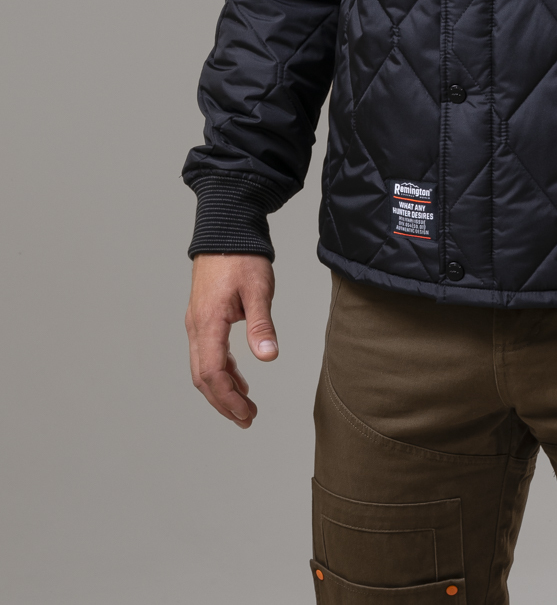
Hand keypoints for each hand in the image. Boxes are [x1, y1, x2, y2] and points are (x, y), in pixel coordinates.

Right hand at [185, 254, 277, 427]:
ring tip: (245, 407)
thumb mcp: (258, 289)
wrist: (225, 230)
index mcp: (208, 322)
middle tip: (247, 419)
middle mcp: (196, 326)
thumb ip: (261, 325)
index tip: (246, 414)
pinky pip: (207, 353)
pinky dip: (222, 371)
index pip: (211, 372)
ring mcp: (197, 322)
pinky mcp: (203, 317)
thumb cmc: (242, 256)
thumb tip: (268, 358)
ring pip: (203, 367)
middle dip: (223, 402)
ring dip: (222, 389)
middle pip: (202, 376)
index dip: (227, 398)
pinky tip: (239, 379)